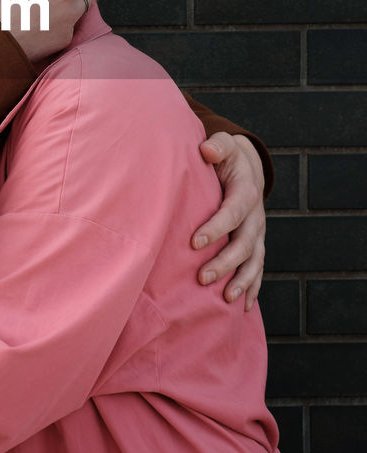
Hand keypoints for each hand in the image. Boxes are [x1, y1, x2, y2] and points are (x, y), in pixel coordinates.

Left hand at [192, 134, 265, 309]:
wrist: (246, 168)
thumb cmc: (226, 157)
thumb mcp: (223, 145)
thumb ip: (217, 145)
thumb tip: (206, 150)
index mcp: (246, 192)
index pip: (232, 213)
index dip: (215, 228)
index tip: (194, 243)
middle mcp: (256, 217)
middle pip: (244, 244)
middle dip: (224, 263)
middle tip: (202, 278)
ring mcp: (258, 234)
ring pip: (254, 262)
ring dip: (241, 282)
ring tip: (225, 299)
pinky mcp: (256, 245)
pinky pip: (257, 270)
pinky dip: (252, 289)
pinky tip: (241, 308)